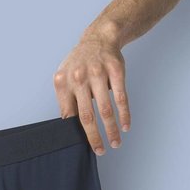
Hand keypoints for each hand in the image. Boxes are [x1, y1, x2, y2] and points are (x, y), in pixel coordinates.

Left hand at [53, 26, 130, 154]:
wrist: (99, 37)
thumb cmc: (80, 63)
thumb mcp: (65, 78)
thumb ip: (66, 101)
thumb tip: (68, 127)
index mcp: (63, 82)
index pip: (69, 115)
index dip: (75, 133)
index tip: (81, 147)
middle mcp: (79, 77)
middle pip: (87, 116)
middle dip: (94, 137)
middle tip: (100, 151)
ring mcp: (98, 73)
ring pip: (106, 110)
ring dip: (111, 130)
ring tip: (115, 143)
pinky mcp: (116, 70)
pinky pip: (121, 98)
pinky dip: (124, 114)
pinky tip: (125, 126)